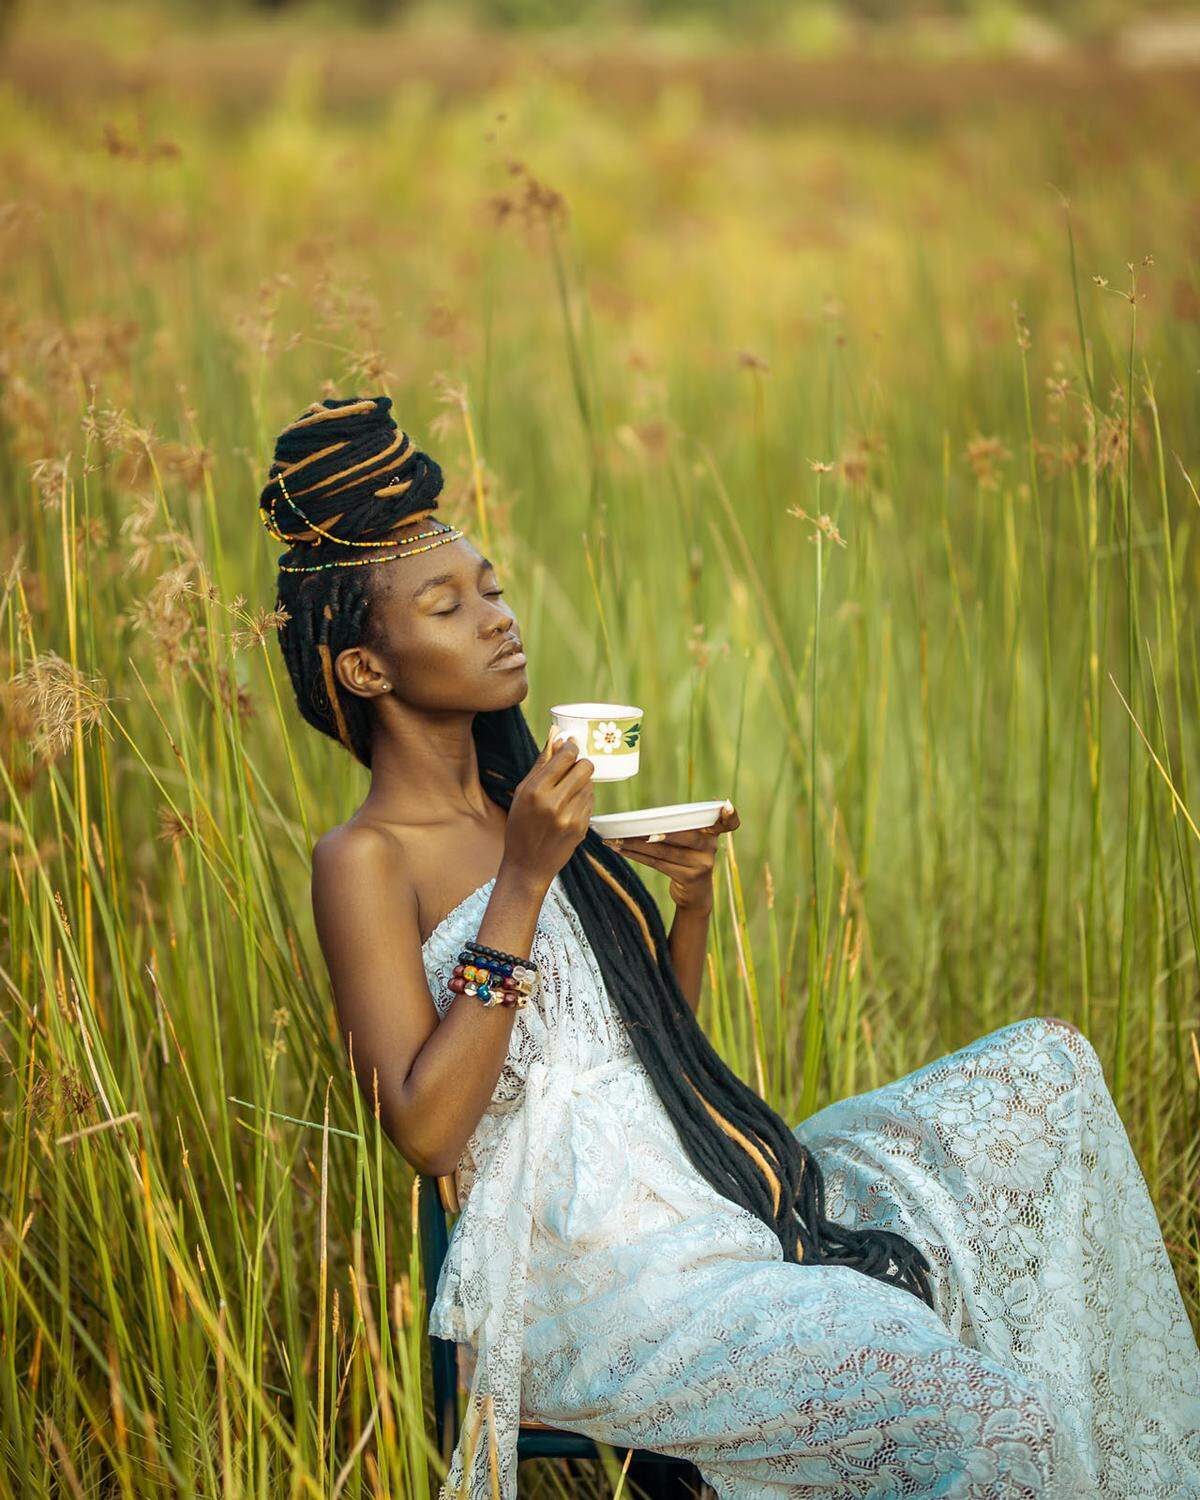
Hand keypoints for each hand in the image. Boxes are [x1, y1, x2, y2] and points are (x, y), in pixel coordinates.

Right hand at [502, 729, 595, 886]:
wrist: (527, 865)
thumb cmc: (520, 825)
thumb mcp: (522, 793)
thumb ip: (541, 763)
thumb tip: (556, 735)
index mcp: (535, 791)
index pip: (566, 756)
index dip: (571, 747)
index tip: (571, 745)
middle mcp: (554, 803)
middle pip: (585, 767)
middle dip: (580, 763)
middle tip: (571, 767)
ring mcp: (571, 817)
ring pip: (589, 784)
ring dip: (581, 783)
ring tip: (565, 794)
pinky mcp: (582, 828)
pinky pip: (590, 801)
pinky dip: (582, 800)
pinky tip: (568, 809)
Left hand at [602, 801, 739, 911]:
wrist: (697, 895)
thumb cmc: (689, 859)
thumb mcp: (695, 843)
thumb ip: (685, 828)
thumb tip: (649, 817)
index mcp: (712, 834)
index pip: (728, 824)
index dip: (729, 815)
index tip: (727, 805)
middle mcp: (710, 848)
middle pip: (683, 836)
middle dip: (658, 832)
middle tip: (637, 828)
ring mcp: (701, 865)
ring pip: (665, 852)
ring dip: (637, 844)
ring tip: (616, 839)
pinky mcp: (688, 878)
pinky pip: (658, 864)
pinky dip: (637, 855)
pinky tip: (621, 849)